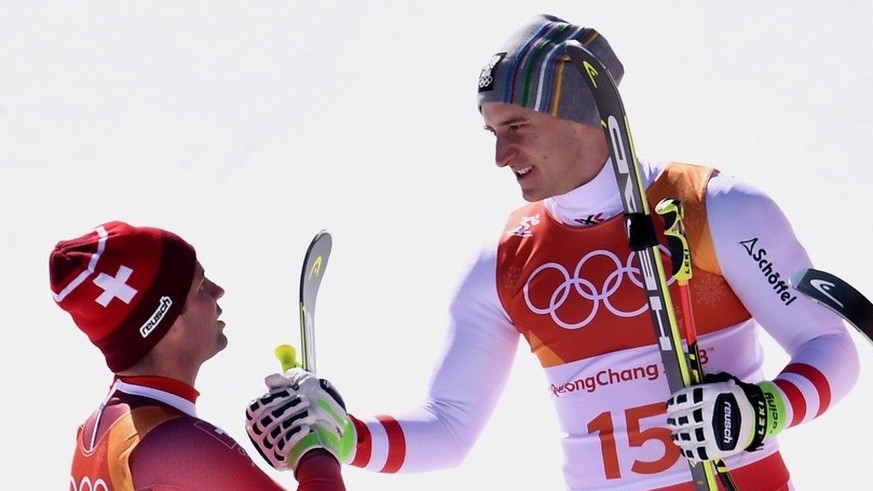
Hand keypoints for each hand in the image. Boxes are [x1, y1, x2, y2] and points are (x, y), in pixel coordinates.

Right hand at [245, 368, 354, 470]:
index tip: (291, 390)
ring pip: (274, 433)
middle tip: (306, 400)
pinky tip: (306, 428)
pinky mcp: (278, 458)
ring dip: (294, 420)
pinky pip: (282, 448)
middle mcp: (257, 430)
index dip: (273, 397)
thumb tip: (268, 379)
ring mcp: (266, 446)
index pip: (255, 406)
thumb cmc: (309, 402)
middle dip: (288, 407)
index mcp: (257, 413)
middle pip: (265, 419)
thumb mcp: (299, 384)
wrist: (327, 427)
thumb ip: (283, 380)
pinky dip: (294, 436)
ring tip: (311, 413)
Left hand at [665, 372, 784, 462]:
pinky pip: (700, 452)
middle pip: (685, 418)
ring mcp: (714, 432)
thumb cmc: (737, 399)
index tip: (670, 405)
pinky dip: (690, 452)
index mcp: (711, 395)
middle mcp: (710, 413)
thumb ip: (707, 379)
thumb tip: (689, 372)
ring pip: (690, 435)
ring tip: (675, 436)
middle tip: (672, 421)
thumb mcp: (723, 382)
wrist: (759, 417)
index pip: (685, 398)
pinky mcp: (719, 448)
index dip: (675, 402)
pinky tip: (685, 449)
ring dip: (679, 436)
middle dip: (676, 420)